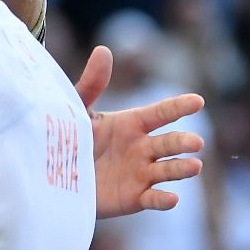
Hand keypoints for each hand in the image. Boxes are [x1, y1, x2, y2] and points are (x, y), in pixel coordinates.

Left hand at [74, 45, 205, 217]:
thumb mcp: (77, 111)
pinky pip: (154, 199)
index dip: (179, 107)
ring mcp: (141, 173)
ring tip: (194, 165)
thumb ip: (91, 84)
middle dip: (184, 142)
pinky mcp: (134, 198)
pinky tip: (171, 198)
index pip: (162, 113)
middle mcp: (142, 148)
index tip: (198, 101)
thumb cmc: (68, 139)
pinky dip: (164, 200)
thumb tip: (103, 50)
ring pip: (170, 170)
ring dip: (183, 169)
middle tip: (194, 142)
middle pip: (171, 143)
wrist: (51, 177)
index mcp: (132, 124)